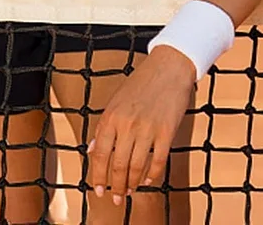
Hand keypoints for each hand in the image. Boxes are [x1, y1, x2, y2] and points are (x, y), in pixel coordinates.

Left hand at [88, 45, 195, 203]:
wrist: (170, 65)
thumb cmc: (143, 81)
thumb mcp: (117, 100)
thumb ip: (105, 125)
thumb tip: (93, 149)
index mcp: (112, 116)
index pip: (100, 155)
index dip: (98, 176)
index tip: (98, 189)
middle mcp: (127, 124)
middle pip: (118, 165)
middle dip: (116, 185)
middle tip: (117, 196)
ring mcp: (148, 128)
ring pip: (136, 166)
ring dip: (133, 183)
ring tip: (131, 190)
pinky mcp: (167, 131)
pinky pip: (158, 160)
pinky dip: (152, 174)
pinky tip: (149, 179)